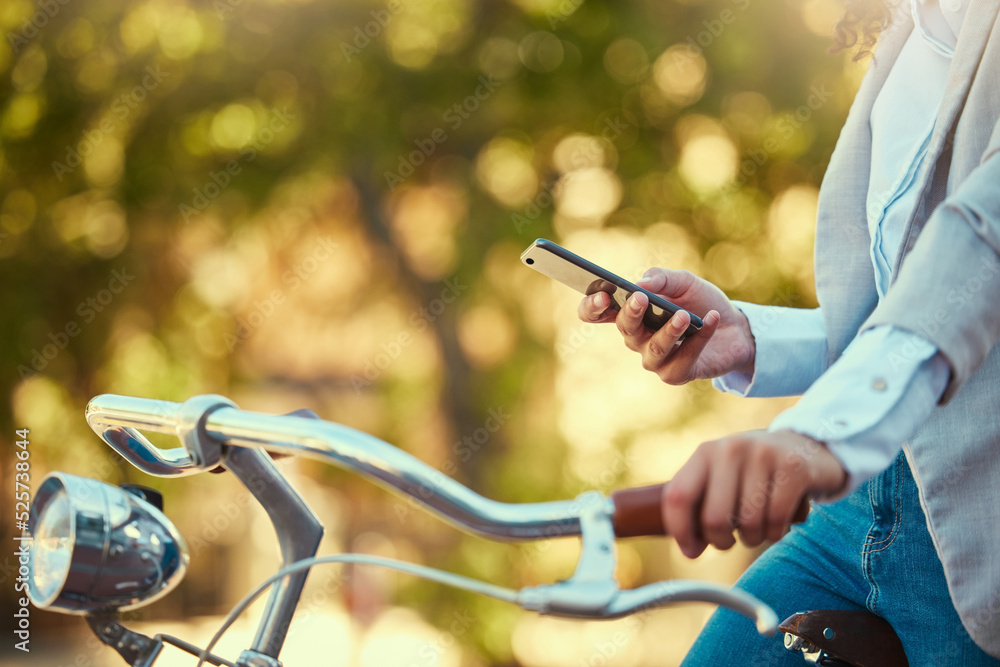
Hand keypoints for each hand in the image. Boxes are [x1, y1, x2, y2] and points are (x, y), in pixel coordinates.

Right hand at [577, 268, 754, 383]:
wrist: (735, 327)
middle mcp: (637, 338)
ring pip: (653, 349)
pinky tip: (711, 319)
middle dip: (631, 315)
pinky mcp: (676, 374)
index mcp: (631, 314)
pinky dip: (700, 338)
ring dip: (668, 331)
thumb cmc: (702, 303)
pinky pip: (684, 358)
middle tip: (640, 298)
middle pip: (625, 330)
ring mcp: (655, 359)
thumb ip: (662, 278)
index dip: (591, 307)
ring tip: (685, 316)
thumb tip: (641, 284)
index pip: (597, 314)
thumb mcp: (684, 282)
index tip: (602, 295)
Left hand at [661, 429, 846, 557]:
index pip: (678, 496)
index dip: (681, 531)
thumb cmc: (753, 475)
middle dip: (720, 541)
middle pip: (713, 518)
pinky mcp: (793, 468)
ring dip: (752, 539)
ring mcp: (763, 455)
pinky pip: (776, 520)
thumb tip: (691, 550)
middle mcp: (731, 449)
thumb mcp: (721, 480)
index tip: (691, 551)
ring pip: (748, 523)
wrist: (804, 447)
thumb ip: (700, 509)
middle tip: (729, 541)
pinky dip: (775, 533)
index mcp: (705, 453)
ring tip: (755, 530)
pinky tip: (776, 526)